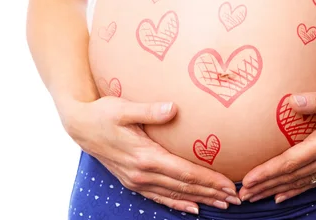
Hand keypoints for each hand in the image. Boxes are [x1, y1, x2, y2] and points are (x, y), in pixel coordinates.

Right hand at [58, 96, 240, 213]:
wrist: (79, 126)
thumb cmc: (103, 113)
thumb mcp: (124, 107)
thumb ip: (149, 110)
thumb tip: (174, 108)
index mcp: (144, 156)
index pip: (184, 172)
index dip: (209, 180)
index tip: (230, 184)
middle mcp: (141, 173)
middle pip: (183, 187)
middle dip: (211, 193)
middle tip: (235, 198)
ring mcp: (135, 180)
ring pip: (173, 194)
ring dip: (199, 200)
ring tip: (221, 205)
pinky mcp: (131, 181)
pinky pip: (158, 197)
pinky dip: (176, 203)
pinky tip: (191, 208)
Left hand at [238, 78, 315, 203]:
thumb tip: (293, 101)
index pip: (290, 162)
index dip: (268, 172)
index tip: (248, 179)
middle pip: (291, 176)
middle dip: (265, 185)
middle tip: (243, 194)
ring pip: (300, 182)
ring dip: (275, 190)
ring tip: (254, 196)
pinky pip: (312, 181)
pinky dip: (295, 190)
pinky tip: (280, 196)